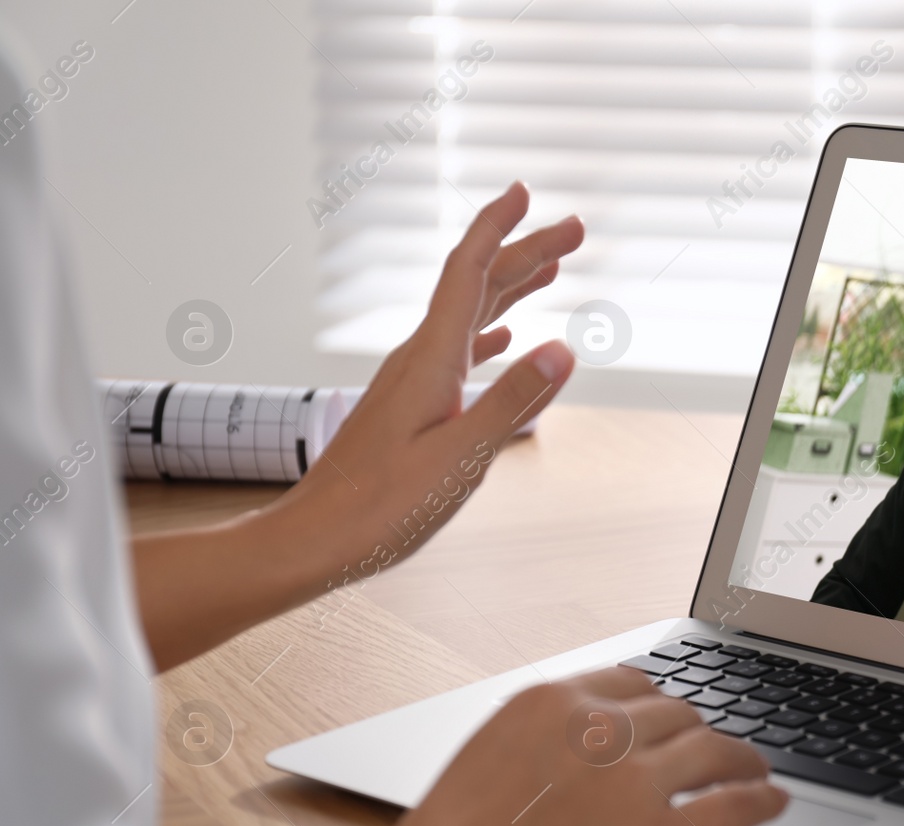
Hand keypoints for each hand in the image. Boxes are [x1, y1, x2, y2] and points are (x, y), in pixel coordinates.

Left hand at [280, 181, 583, 579]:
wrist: (314, 539)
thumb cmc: (381, 509)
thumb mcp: (460, 459)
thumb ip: (512, 402)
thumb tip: (564, 348)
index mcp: (431, 362)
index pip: (468, 273)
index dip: (498, 228)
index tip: (525, 192)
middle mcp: (419, 360)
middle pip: (476, 287)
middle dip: (525, 253)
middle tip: (573, 232)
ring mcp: (413, 383)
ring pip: (468, 317)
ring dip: (511, 290)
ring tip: (548, 272)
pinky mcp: (410, 408)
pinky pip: (457, 353)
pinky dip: (488, 336)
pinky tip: (501, 341)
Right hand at [283, 667, 787, 825]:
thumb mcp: (483, 759)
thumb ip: (532, 744)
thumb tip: (557, 756)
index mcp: (554, 702)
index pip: (628, 682)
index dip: (657, 700)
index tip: (666, 713)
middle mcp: (603, 728)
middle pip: (676, 713)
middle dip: (697, 729)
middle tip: (711, 747)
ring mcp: (639, 779)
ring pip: (714, 749)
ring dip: (742, 757)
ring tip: (755, 768)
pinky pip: (732, 806)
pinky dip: (761, 800)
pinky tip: (772, 801)